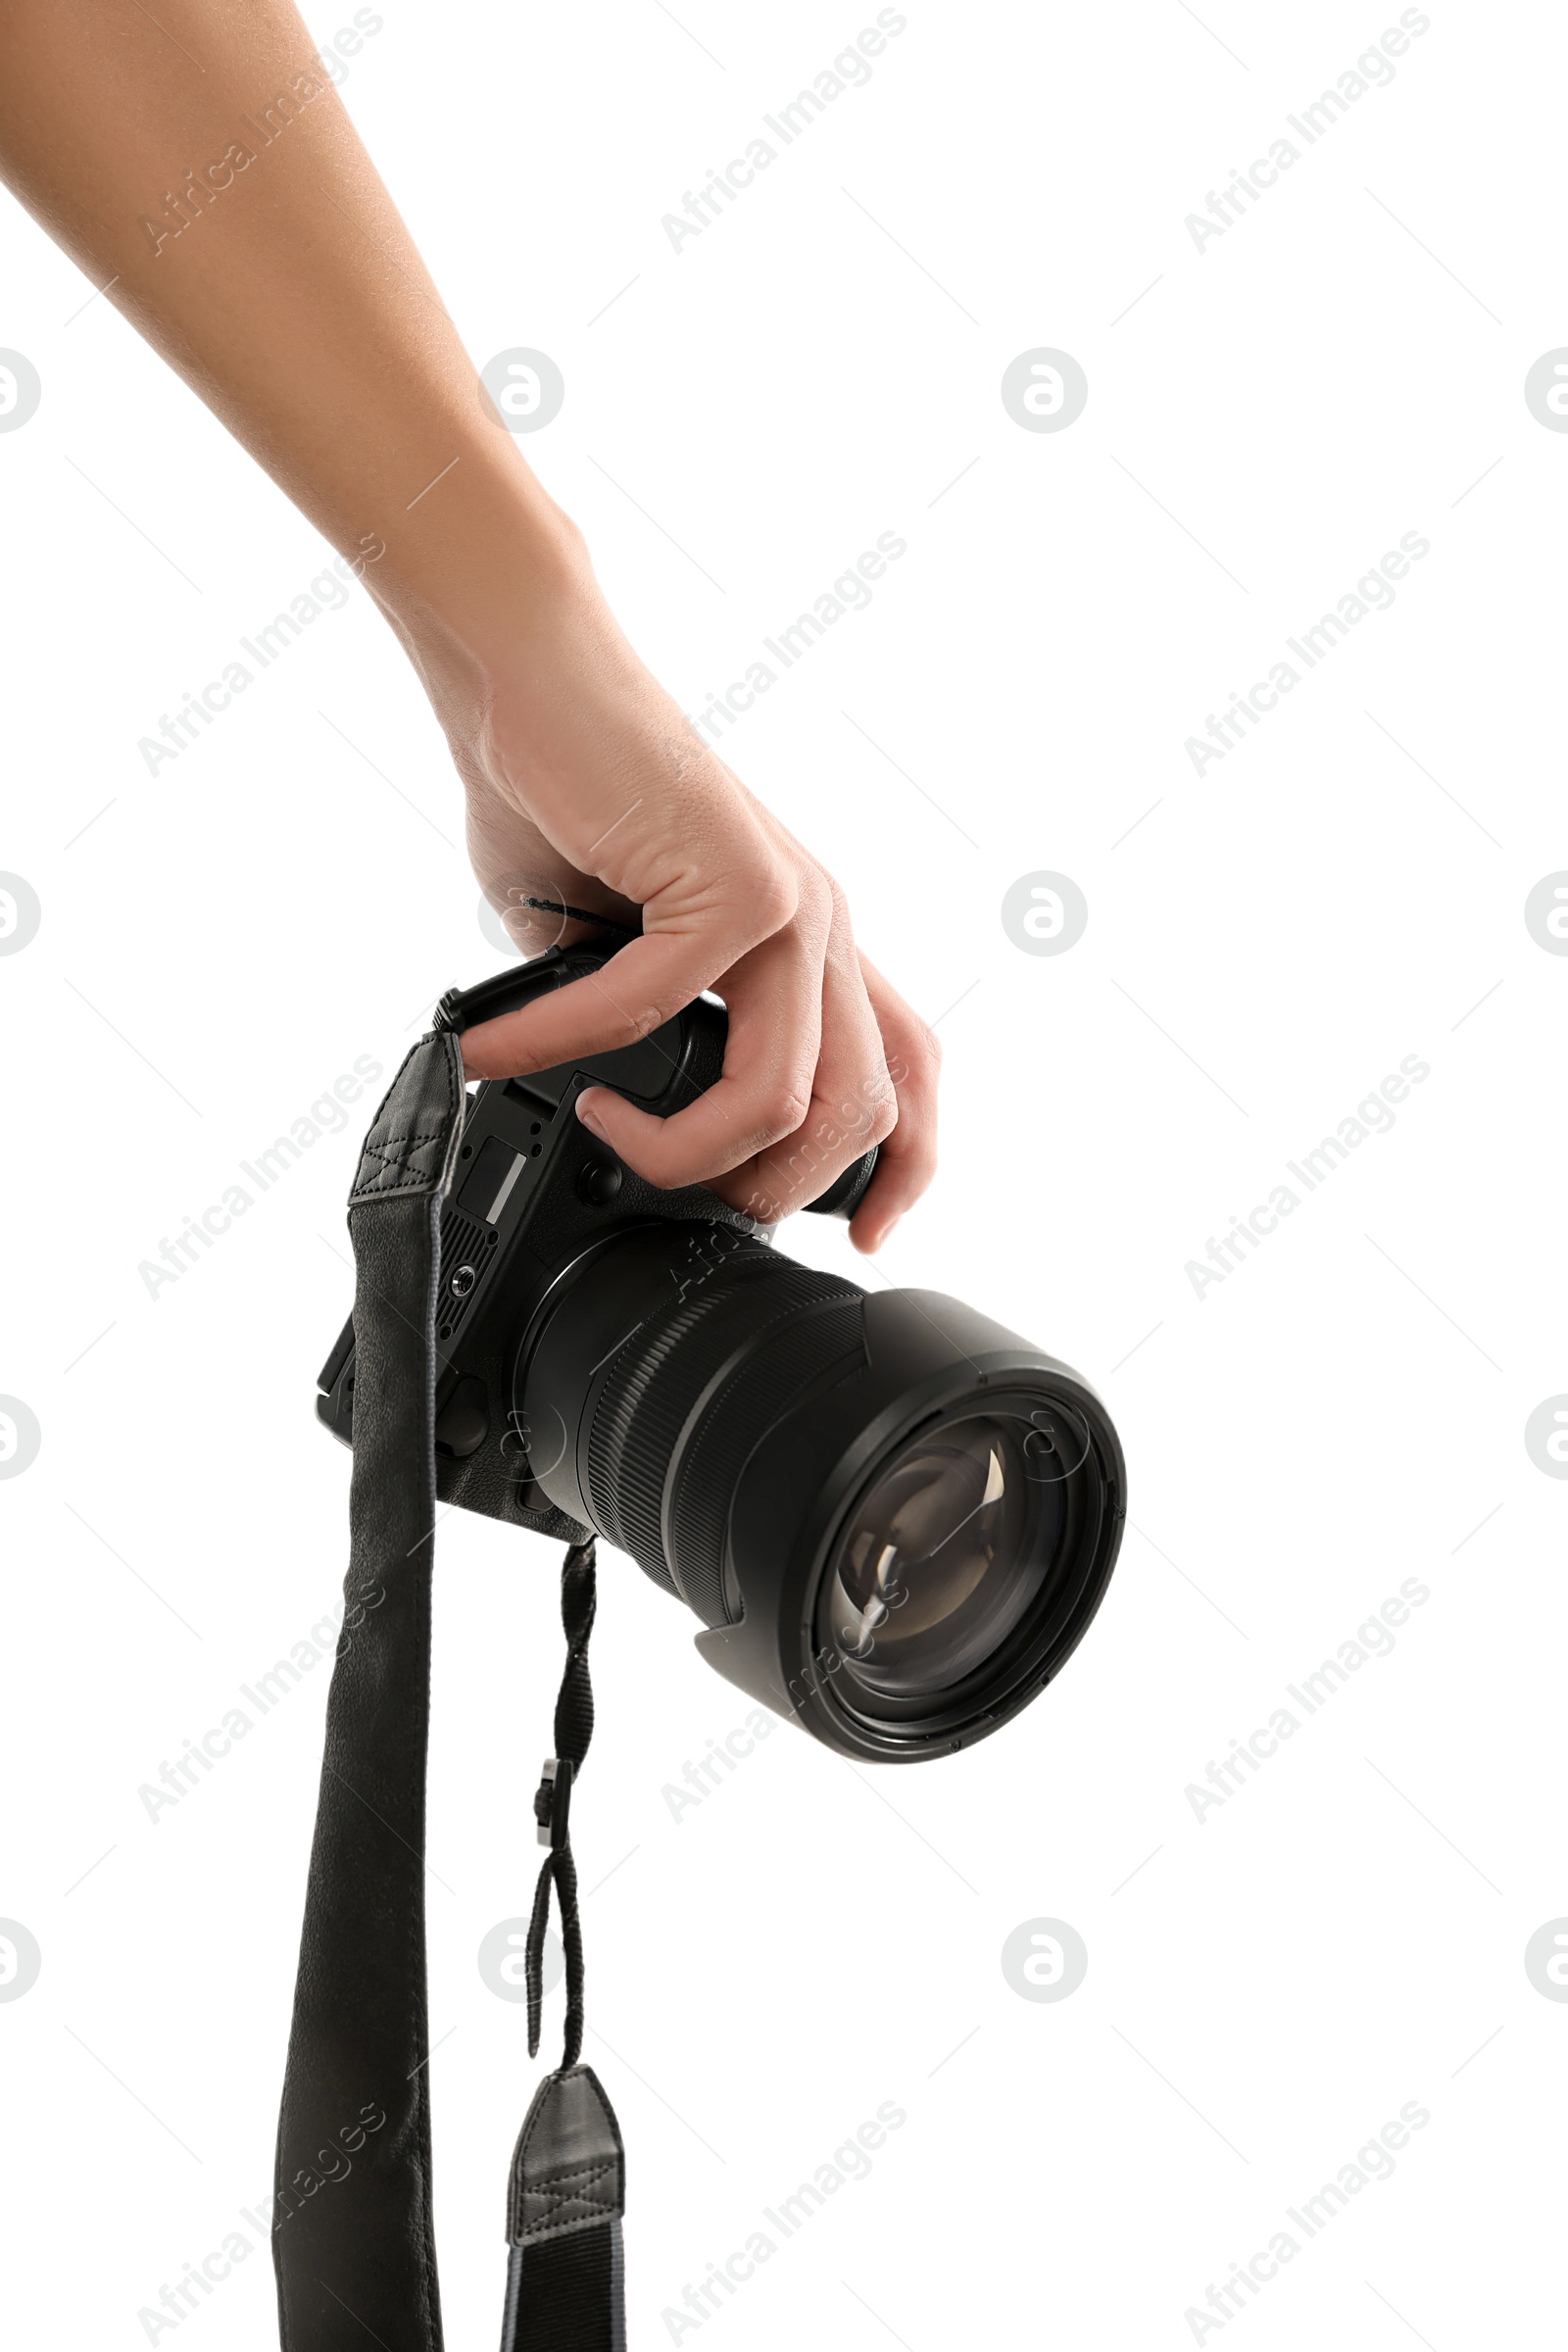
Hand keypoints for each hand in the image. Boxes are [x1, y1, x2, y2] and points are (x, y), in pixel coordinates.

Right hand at [429, 536, 939, 1252]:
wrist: (530, 682)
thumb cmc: (566, 800)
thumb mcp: (620, 950)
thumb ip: (644, 1032)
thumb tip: (603, 1118)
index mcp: (815, 944)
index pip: (907, 1071)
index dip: (905, 1166)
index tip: (867, 1234)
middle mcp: (824, 924)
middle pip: (859, 1111)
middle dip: (774, 1188)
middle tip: (682, 1201)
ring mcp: (793, 903)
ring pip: (779, 1094)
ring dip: (679, 1147)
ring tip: (601, 1130)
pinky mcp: (733, 880)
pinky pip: (650, 1012)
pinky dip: (561, 1049)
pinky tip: (500, 1054)